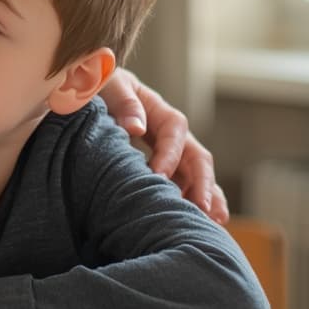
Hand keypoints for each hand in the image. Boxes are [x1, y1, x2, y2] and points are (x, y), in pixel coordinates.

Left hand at [100, 67, 227, 223]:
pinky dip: (193, 200)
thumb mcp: (111, 86)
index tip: (158, 175)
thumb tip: (136, 128)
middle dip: (202, 182)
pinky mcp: (164, 165)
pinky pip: (185, 183)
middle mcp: (172, 132)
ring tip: (215, 222)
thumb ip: (123, 104)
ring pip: (197, 174)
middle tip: (201, 208)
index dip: (170, 154)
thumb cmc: (102, 86)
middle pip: (197, 156)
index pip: (175, 131)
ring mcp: (172, 150)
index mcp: (159, 110)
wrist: (93, 88)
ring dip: (208, 195)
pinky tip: (199, 221)